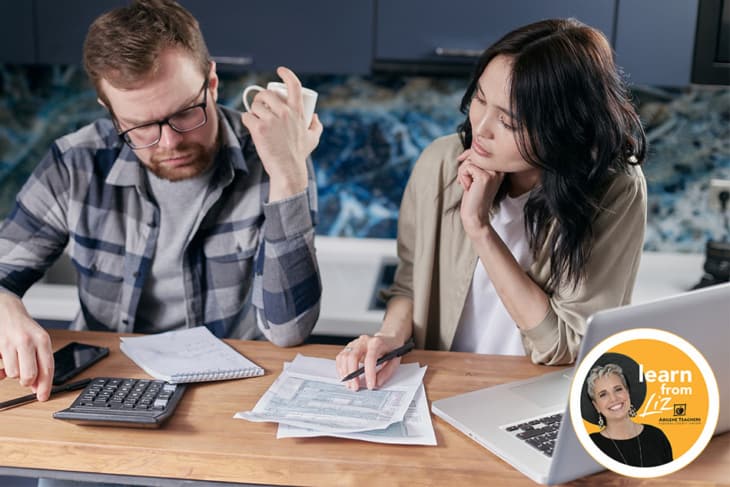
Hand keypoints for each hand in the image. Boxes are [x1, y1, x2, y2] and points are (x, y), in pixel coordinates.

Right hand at [0, 293, 53, 400]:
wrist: (6, 310)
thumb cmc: (24, 329)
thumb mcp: (39, 343)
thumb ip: (41, 364)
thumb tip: (39, 387)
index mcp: (42, 340)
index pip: (47, 368)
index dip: (46, 386)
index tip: (43, 397)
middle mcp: (27, 341)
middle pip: (29, 376)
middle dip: (27, 381)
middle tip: (26, 377)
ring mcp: (9, 342)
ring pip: (12, 374)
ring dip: (13, 372)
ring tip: (14, 360)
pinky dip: (0, 370)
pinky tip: (3, 362)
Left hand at [241, 66, 322, 201]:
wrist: (287, 169)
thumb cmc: (299, 154)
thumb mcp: (313, 138)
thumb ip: (316, 126)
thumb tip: (315, 116)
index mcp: (297, 112)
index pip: (294, 85)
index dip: (287, 74)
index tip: (280, 70)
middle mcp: (285, 112)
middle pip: (266, 94)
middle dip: (261, 98)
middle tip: (260, 106)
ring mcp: (271, 120)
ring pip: (255, 105)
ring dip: (253, 111)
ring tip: (256, 119)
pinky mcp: (259, 128)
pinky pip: (247, 116)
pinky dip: (247, 121)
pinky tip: (251, 127)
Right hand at [336, 334, 403, 390]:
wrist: (387, 338)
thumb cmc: (390, 349)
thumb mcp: (394, 361)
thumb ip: (386, 372)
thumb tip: (376, 383)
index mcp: (377, 343)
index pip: (370, 358)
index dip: (370, 373)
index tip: (370, 385)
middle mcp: (364, 341)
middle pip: (353, 356)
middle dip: (352, 374)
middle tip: (355, 387)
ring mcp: (355, 343)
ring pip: (344, 357)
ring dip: (345, 373)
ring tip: (349, 384)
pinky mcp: (349, 347)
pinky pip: (341, 357)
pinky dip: (341, 368)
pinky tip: (345, 376)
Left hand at [457, 149, 503, 238]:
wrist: (475, 215)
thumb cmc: (473, 197)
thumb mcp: (475, 177)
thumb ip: (475, 163)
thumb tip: (465, 152)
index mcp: (500, 168)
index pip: (483, 151)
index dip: (469, 153)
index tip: (460, 159)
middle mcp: (500, 169)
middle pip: (476, 153)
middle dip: (464, 165)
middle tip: (463, 180)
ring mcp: (494, 172)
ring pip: (470, 160)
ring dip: (462, 172)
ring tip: (466, 185)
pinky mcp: (485, 177)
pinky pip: (467, 167)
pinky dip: (462, 176)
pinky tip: (467, 187)